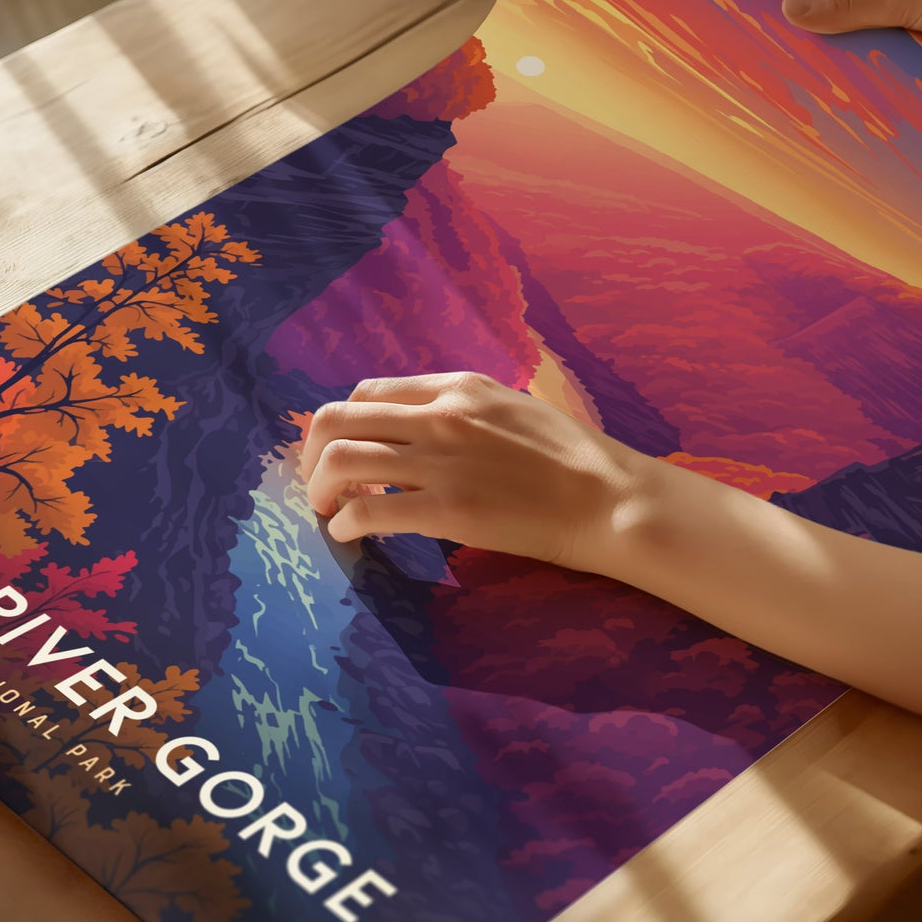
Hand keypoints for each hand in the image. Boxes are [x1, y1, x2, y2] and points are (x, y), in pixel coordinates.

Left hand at [299, 371, 648, 569]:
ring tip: (328, 511)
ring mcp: (441, 461)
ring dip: (320, 488)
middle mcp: (440, 414)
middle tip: (319, 485)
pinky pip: (368, 509)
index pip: (369, 392)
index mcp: (457, 386)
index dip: (345, 425)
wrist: (609, 498)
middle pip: (338, 418)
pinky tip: (350, 535)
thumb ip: (465, 408)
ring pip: (341, 459)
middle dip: (312, 454)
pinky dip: (345, 523)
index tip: (346, 453)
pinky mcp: (447, 509)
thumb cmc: (572, 458)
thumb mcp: (513, 406)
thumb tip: (425, 424)